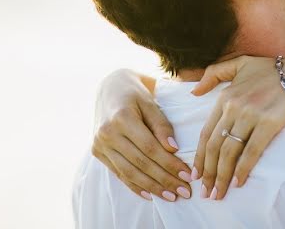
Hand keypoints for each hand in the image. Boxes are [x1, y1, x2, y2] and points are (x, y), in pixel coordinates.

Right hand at [92, 69, 192, 200]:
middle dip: (164, 180)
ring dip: (152, 187)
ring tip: (171, 196)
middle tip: (184, 191)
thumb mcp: (150, 102)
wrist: (109, 88)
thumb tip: (173, 149)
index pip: (149, 147)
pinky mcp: (97, 151)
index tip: (187, 175)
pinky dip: (135, 186)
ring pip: (129, 172)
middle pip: (140, 163)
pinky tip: (151, 195)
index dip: (169, 164)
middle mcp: (107, 133)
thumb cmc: (135, 94)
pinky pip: (118, 173)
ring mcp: (100, 144)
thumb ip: (161, 125)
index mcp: (122, 117)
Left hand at [191, 51, 284, 199]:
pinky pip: (251, 152)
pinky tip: (238, 183)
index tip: (195, 174)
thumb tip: (194, 92)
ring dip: (221, 177)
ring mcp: (251, 115)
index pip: (206, 132)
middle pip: (214, 146)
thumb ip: (215, 73)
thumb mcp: (241, 64)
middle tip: (205, 192)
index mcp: (225, 96)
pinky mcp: (269, 123)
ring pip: (229, 152)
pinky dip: (242, 170)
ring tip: (218, 194)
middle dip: (208, 173)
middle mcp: (234, 106)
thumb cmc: (276, 71)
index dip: (199, 157)